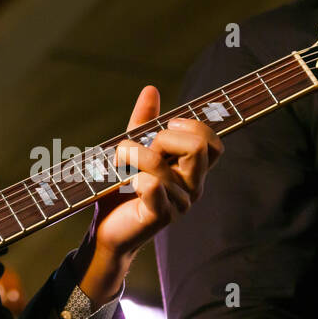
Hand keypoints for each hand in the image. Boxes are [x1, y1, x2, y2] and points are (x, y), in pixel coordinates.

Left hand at [75, 85, 223, 301]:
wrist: (104, 229)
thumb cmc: (120, 191)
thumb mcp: (131, 150)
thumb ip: (143, 122)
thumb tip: (151, 89)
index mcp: (192, 170)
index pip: (213, 143)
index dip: (193, 127)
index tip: (166, 127)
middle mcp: (192, 186)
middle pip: (197, 146)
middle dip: (163, 137)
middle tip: (140, 150)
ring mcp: (180, 203)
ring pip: (162, 162)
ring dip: (132, 155)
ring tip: (119, 165)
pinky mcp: (161, 215)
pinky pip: (152, 184)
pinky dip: (132, 178)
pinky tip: (126, 186)